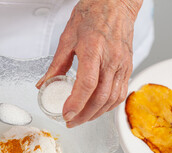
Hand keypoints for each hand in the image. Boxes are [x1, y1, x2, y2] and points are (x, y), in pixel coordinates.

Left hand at [36, 0, 141, 126]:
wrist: (115, 4)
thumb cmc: (93, 15)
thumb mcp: (67, 37)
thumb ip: (56, 64)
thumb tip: (44, 84)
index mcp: (93, 49)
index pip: (87, 84)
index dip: (76, 103)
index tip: (66, 114)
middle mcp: (111, 59)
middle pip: (100, 97)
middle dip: (84, 115)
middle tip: (71, 121)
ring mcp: (122, 64)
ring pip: (112, 98)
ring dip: (96, 113)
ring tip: (82, 118)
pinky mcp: (128, 67)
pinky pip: (121, 92)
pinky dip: (109, 106)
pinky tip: (99, 109)